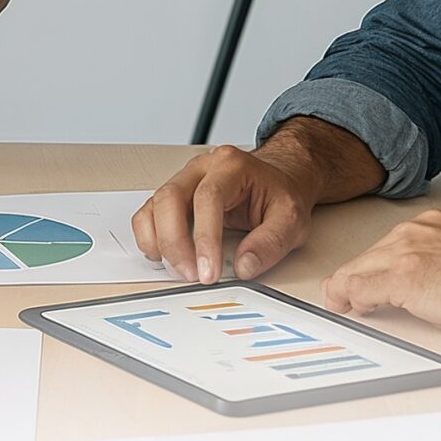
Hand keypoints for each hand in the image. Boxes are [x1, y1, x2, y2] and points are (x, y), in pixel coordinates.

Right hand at [134, 142, 322, 282]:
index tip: (209, 271)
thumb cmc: (280, 195)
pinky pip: (149, 215)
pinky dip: (150, 238)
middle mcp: (201, 168)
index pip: (208, 198)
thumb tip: (244, 266)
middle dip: (175, 242)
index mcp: (231, 166)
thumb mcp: (291, 219)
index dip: (205, 238)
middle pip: (170, 198)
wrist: (276, 182)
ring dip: (160, 243)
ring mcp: (183, 180)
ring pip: (154, 207)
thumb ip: (271, 243)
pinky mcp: (174, 197)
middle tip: (191, 275)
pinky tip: (163, 256)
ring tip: (180, 270)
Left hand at [323, 210, 440, 339]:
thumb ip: (438, 264)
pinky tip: (356, 311)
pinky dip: (350, 302)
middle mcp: (414, 232)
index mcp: (430, 226)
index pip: (383, 250)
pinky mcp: (405, 276)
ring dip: (351, 294)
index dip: (368, 273)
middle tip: (347, 304)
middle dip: (354, 284)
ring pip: (355, 273)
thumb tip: (420, 286)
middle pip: (364, 260)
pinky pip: (357, 289)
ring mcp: (407, 252)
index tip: (360, 290)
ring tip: (350, 309)